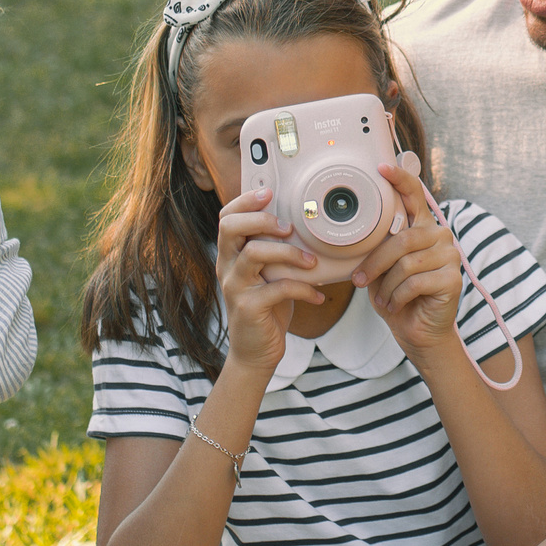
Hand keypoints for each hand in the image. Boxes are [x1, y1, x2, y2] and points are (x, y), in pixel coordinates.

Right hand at [216, 186, 323, 374]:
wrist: (255, 352)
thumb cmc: (267, 308)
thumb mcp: (267, 275)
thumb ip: (273, 251)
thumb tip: (301, 223)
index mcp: (230, 256)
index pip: (226, 218)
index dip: (244, 201)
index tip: (268, 192)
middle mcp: (227, 267)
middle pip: (231, 228)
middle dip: (261, 219)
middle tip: (288, 227)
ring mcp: (235, 287)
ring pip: (255, 253)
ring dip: (289, 253)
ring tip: (311, 262)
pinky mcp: (249, 308)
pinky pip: (278, 288)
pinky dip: (303, 289)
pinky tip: (318, 295)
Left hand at [350, 159, 460, 354]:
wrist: (418, 331)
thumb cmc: (397, 295)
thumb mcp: (382, 267)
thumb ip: (379, 245)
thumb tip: (358, 231)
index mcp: (422, 226)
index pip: (414, 195)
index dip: (400, 179)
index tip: (382, 167)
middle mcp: (440, 235)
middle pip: (402, 239)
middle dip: (375, 262)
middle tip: (359, 280)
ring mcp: (450, 256)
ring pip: (406, 263)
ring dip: (386, 284)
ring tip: (381, 297)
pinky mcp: (453, 278)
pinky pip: (414, 282)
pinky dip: (397, 296)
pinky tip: (394, 304)